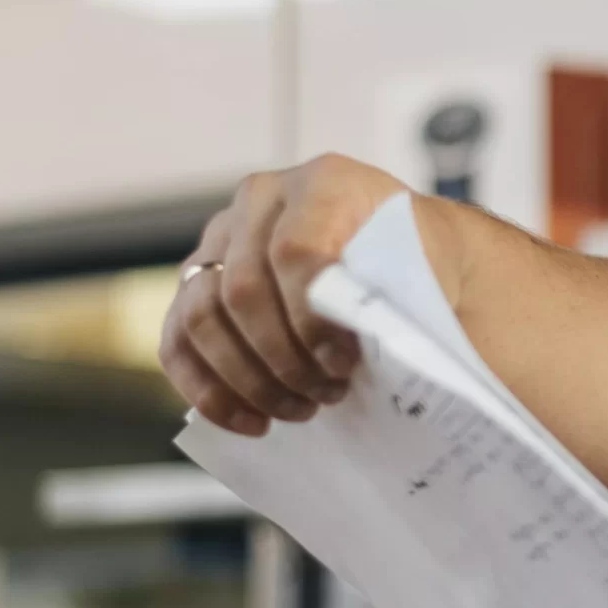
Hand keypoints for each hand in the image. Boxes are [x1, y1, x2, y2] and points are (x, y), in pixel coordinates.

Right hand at [160, 155, 409, 433]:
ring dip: (248, 380)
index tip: (344, 365)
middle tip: (326, 396)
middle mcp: (263, 200)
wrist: (408, 257)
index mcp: (326, 183)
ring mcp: (221, 238)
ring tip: (300, 409)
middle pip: (243, 290)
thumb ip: (398, 301)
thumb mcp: (429, 272)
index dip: (313, 320)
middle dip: (282, 360)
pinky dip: (208, 390)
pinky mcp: (197, 280)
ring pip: (201, 316)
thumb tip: (374, 357)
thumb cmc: (422, 268)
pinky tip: (251, 423)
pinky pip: (178, 338)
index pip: (295, 253)